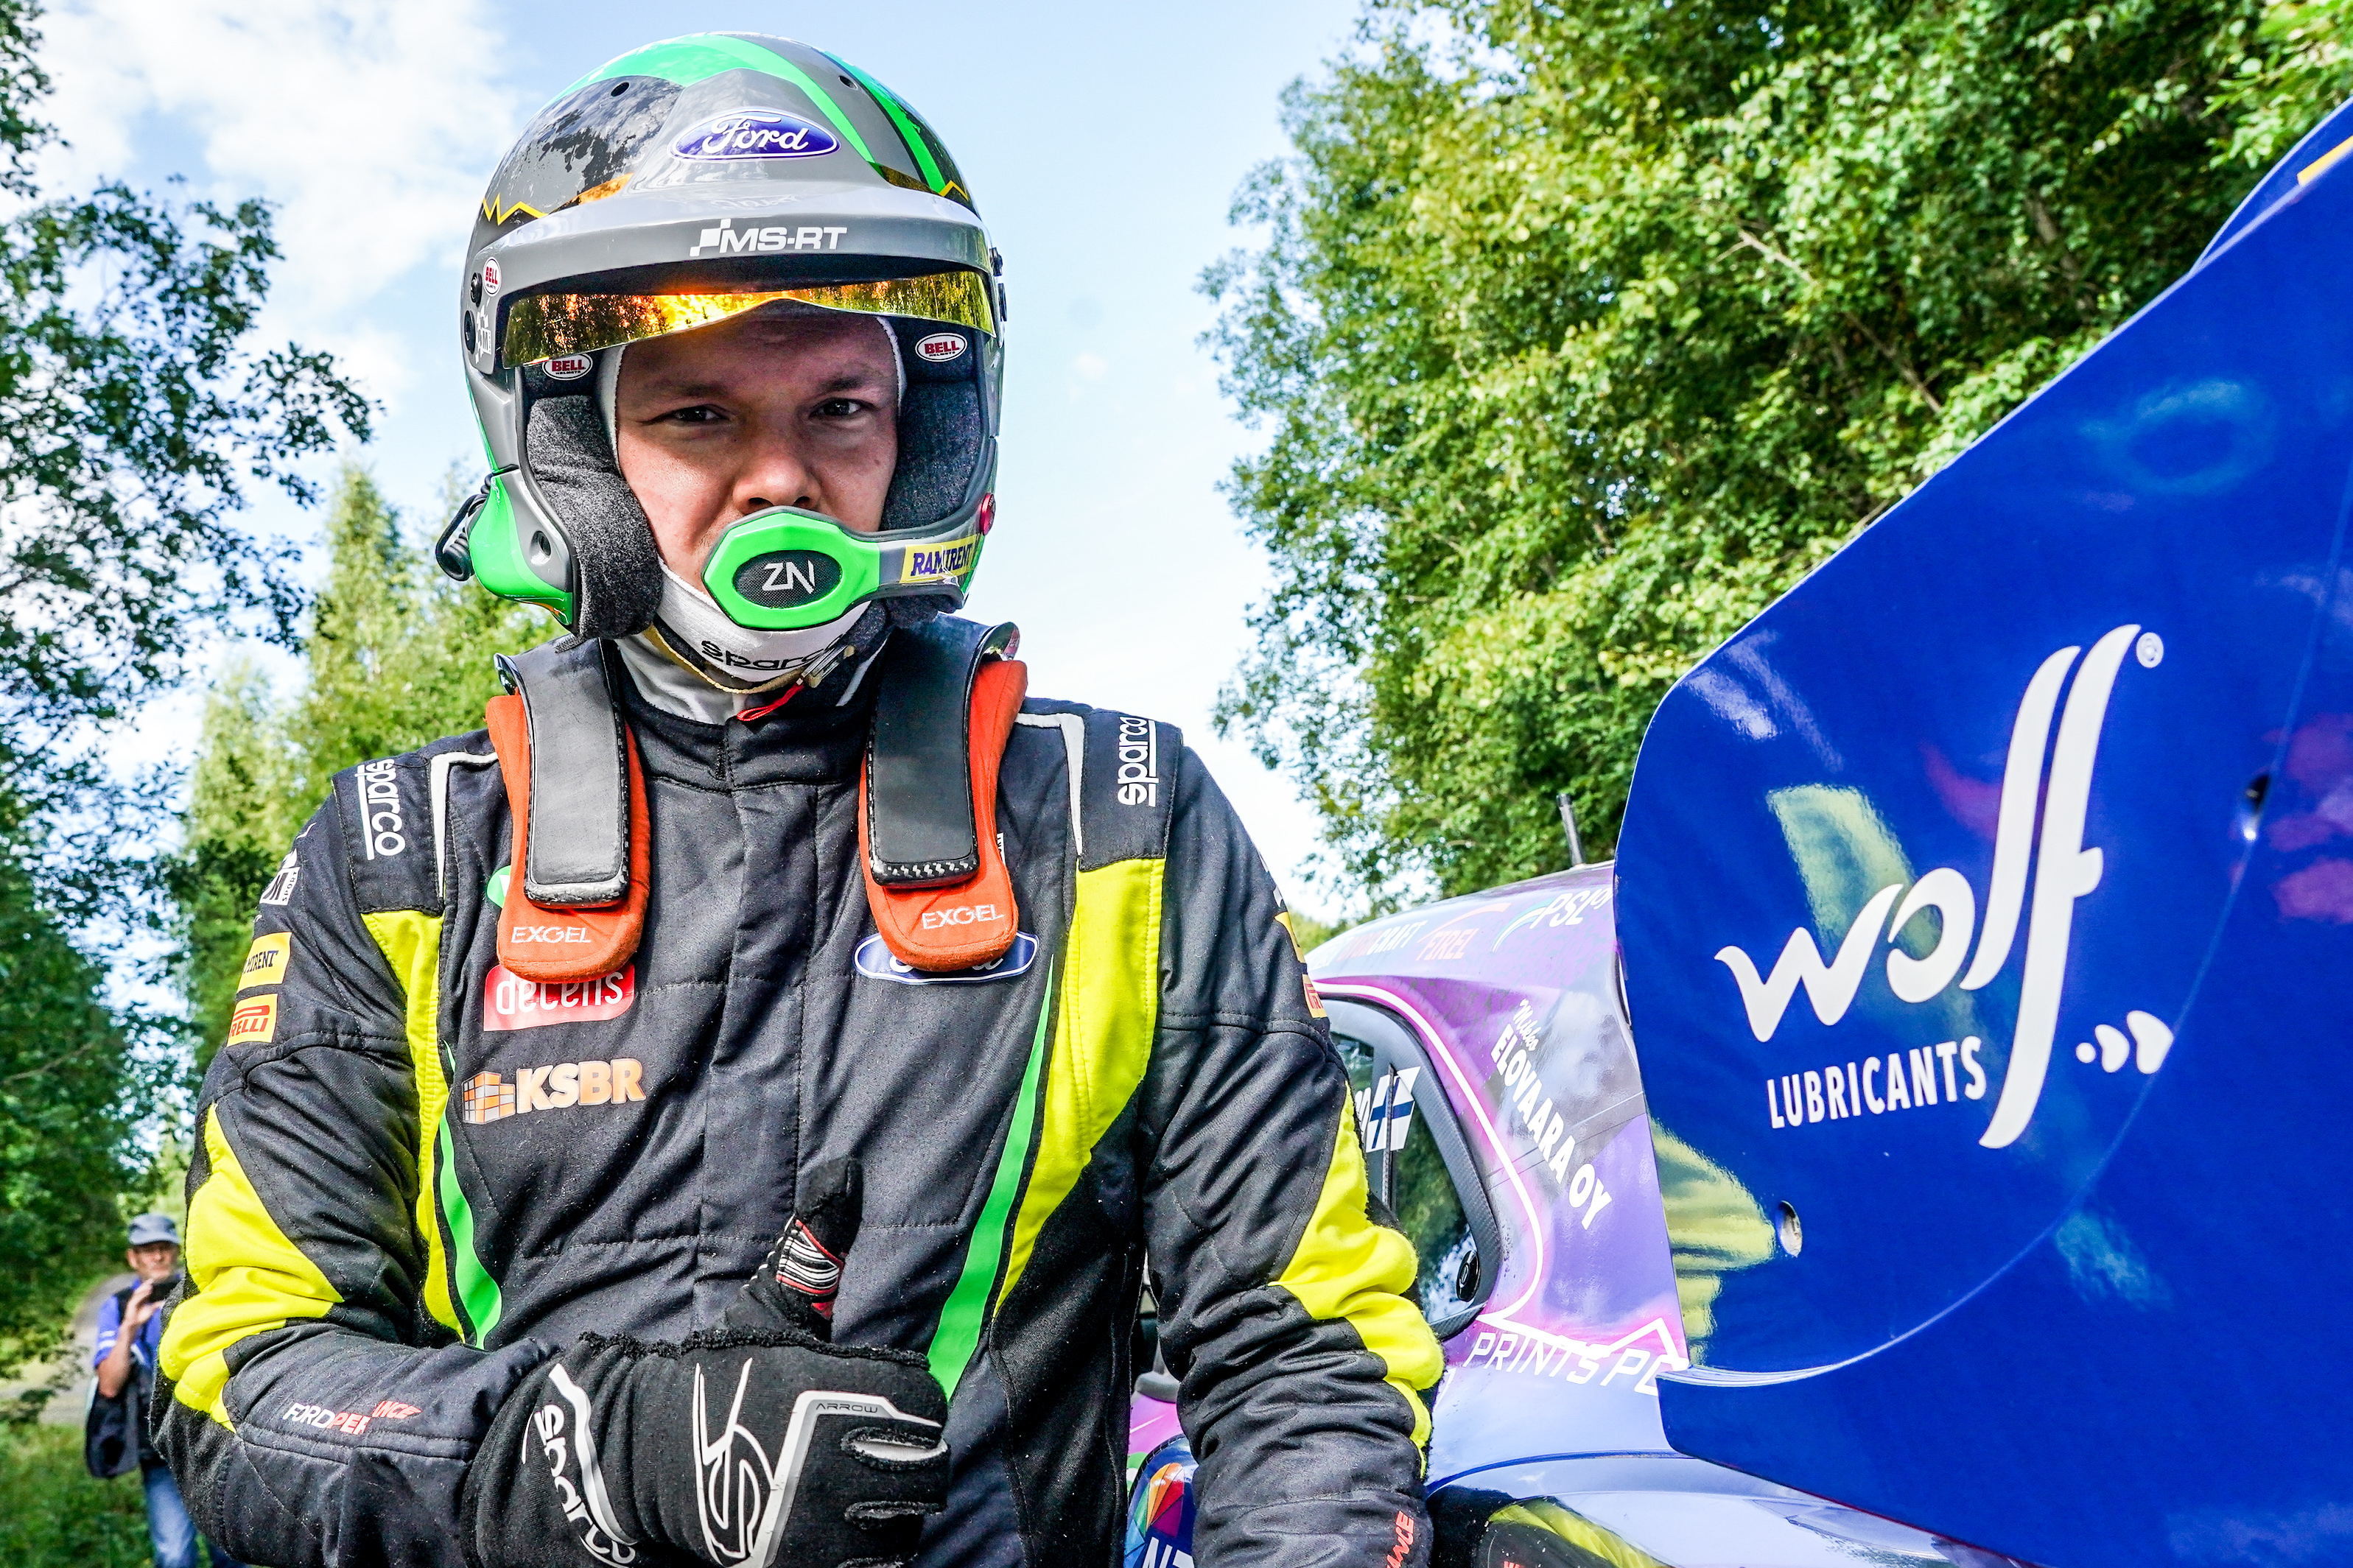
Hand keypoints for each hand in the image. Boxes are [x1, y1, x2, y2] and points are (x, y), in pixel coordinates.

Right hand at [124, 1280, 162, 1330]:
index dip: (147, 1285)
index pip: (144, 1290)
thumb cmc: (141, 1317)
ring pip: (137, 1293)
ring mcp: (133, 1301)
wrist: (134, 1324)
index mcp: (141, 1299)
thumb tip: (164, 1302)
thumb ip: (156, 1305)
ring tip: (149, 1285)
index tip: (153, 1280)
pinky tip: (146, 1292)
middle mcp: (136, 1299)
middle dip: (145, 1285)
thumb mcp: (151, 1310)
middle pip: (140, 1290)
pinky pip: (136, 1299)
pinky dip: (141, 1295)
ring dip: (143, 1289)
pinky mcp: (131, 1305)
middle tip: (151, 1281)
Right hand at [467, 1161, 948, 1567]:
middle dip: (909, 1459)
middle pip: (926, 1468)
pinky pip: (879, 1566)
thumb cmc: (720, 1380)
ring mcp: (816, 1521)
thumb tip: (847, 1167)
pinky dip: (872, 1552)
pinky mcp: (800, 1564)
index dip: (912, 1401)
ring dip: (895, 1511)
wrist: (644, 1461)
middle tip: (875, 1450)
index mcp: (828, 1389)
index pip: (927, 1403)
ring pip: (907, 1523)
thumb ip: (816, 1247)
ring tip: (862, 1490)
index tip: (885, 1400)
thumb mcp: (770, 1309)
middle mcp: (828, 1458)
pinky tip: (848, 1528)